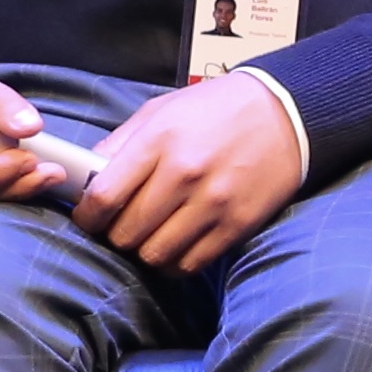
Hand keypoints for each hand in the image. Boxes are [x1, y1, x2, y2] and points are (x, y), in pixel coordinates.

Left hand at [77, 70, 306, 275]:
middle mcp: (184, 174)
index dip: (86, 217)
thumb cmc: (216, 109)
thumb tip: (86, 175)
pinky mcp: (238, 224)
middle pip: (127, 231)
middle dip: (113, 235)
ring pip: (156, 253)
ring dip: (143, 251)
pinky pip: (192, 262)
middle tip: (117, 227)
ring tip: (145, 237)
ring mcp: (214, 202)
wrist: (285, 113)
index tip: (86, 219)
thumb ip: (120, 144)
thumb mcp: (160, 111)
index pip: (104, 196)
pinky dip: (174, 262)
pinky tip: (172, 247)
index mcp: (158, 142)